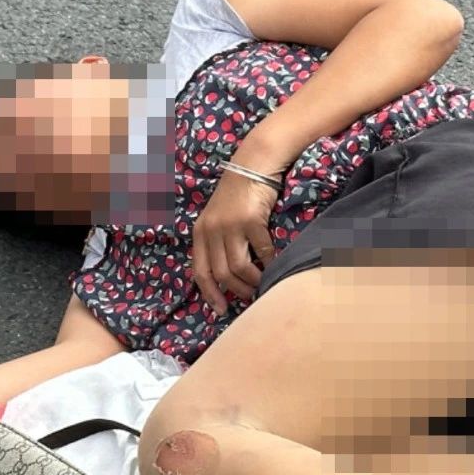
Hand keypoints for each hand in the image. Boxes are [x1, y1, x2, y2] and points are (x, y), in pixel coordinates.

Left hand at [192, 169, 279, 314]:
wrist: (254, 164)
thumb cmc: (239, 194)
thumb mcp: (218, 218)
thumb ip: (218, 242)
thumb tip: (227, 277)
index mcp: (200, 232)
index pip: (199, 271)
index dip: (209, 294)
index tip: (220, 310)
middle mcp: (211, 230)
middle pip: (220, 274)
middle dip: (236, 291)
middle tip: (249, 297)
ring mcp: (230, 226)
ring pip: (238, 268)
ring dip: (252, 282)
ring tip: (261, 285)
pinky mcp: (250, 221)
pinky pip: (261, 253)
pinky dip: (268, 264)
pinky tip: (274, 266)